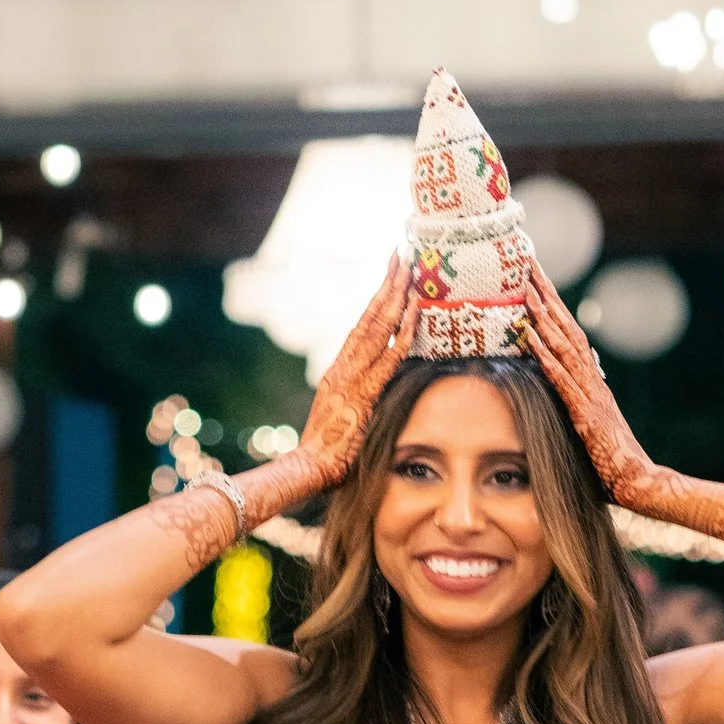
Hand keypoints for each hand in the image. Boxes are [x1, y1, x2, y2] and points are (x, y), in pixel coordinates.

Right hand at [298, 253, 417, 484]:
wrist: (308, 467)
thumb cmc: (326, 453)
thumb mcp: (345, 419)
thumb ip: (359, 403)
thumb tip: (377, 400)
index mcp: (339, 371)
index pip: (362, 328)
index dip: (378, 301)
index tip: (391, 277)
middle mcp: (343, 367)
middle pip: (369, 317)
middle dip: (387, 285)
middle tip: (402, 256)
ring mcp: (351, 377)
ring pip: (377, 328)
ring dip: (395, 297)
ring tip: (409, 270)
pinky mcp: (362, 392)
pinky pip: (388, 357)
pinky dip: (402, 333)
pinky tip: (415, 312)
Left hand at [522, 263, 652, 503]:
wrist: (638, 482)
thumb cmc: (610, 464)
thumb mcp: (585, 429)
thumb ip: (571, 408)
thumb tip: (555, 397)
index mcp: (590, 382)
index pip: (568, 333)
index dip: (550, 305)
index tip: (532, 278)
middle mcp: (591, 380)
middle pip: (566, 327)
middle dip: (546, 294)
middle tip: (526, 263)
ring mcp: (590, 394)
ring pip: (565, 345)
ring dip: (544, 316)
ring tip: (525, 288)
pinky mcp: (586, 413)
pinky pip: (563, 379)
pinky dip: (546, 355)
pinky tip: (531, 337)